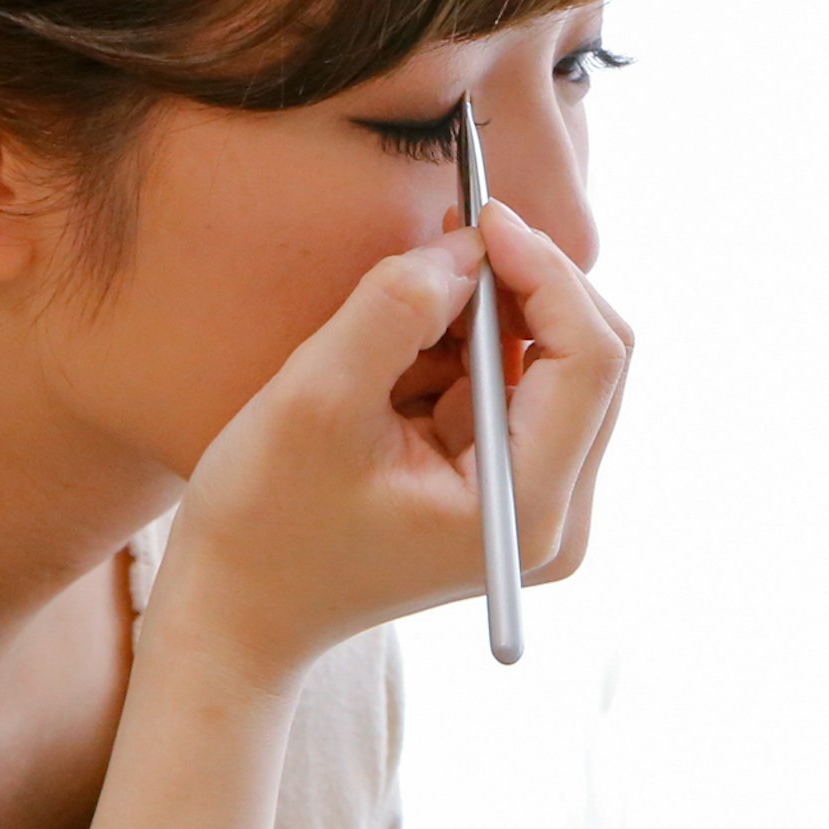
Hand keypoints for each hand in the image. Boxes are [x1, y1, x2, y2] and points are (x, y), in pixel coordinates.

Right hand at [145, 205, 629, 687]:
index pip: (590, 361)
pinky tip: (397, 372)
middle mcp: (553, 515)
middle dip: (523, 287)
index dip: (546, 272)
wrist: (238, 612)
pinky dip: (467, 351)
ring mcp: (535, 505)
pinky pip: (515, 387)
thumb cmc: (264, 523)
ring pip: (553, 364)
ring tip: (392, 335)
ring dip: (486, 320)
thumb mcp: (315, 401)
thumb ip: (396, 308)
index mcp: (523, 508)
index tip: (481, 216)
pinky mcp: (506, 488)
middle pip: (590, 358)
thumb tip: (466, 245)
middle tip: (445, 238)